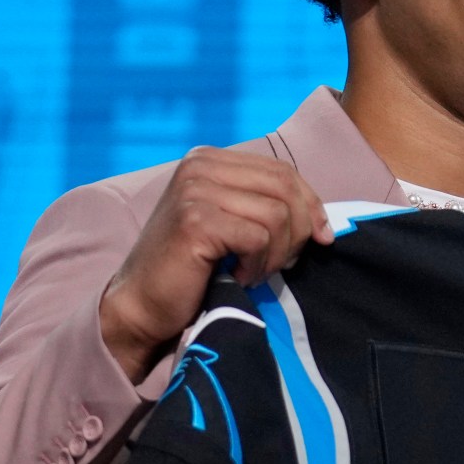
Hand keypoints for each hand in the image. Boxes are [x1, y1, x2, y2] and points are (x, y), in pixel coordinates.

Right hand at [100, 148, 331, 382]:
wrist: (141, 304)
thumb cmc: (191, 269)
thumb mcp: (230, 224)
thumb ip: (264, 206)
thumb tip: (322, 220)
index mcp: (209, 159)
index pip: (282, 170)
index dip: (310, 204)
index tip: (321, 238)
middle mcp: (199, 166)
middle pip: (285, 187)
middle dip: (298, 231)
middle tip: (281, 264)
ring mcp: (195, 190)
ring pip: (277, 215)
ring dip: (275, 254)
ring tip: (253, 272)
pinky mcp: (196, 221)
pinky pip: (258, 238)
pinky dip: (257, 265)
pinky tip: (236, 277)